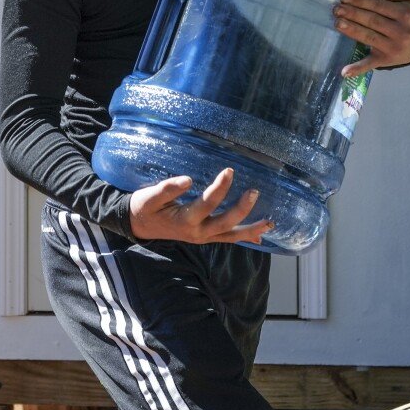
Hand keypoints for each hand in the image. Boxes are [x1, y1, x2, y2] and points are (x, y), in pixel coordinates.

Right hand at [127, 168, 271, 244]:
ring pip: (231, 235)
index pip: (207, 203)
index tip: (229, 171)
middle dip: (242, 209)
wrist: (139, 226)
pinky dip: (243, 237)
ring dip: (251, 229)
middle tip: (254, 191)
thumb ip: (166, 189)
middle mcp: (197, 233)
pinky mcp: (205, 237)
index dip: (220, 188)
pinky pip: (227, 239)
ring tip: (270, 222)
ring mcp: (202, 238)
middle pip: (225, 223)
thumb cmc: (145, 208)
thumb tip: (187, 180)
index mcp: (184, 220)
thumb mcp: (149, 197)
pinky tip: (259, 236)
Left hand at [334, 0, 409, 76]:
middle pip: (372, 20)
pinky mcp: (385, 60)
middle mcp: (401, 31)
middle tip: (337, 9)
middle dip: (353, 14)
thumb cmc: (408, 18)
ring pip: (369, 37)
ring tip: (337, 22)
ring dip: (352, 30)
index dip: (361, 1)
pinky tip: (344, 72)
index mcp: (406, 14)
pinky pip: (370, 64)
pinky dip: (358, 69)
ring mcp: (393, 47)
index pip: (379, 5)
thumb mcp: (409, 0)